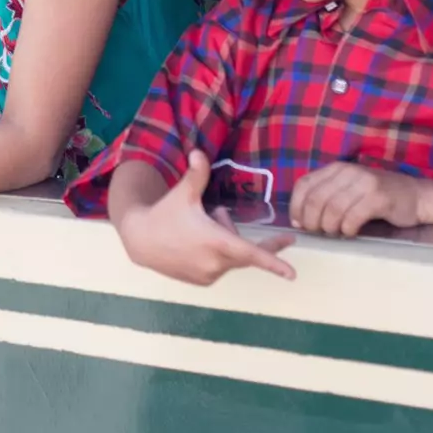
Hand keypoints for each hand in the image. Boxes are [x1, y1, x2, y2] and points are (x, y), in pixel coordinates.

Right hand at [114, 153, 295, 285]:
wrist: (141, 241)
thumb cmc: (164, 214)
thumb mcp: (182, 193)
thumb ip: (197, 174)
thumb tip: (199, 151)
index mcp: (216, 241)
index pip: (251, 253)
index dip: (273, 263)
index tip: (292, 274)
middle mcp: (216, 263)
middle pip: (245, 251)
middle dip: (239, 233)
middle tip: (230, 217)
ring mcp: (209, 275)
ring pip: (231, 258)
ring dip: (225, 244)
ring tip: (201, 228)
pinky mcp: (202, 282)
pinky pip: (220, 267)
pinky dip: (216, 255)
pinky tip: (195, 244)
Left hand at [288, 162, 426, 236]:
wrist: (416, 196)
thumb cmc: (377, 197)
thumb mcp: (347, 191)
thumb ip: (325, 198)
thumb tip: (299, 221)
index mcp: (336, 168)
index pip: (304, 184)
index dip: (296, 206)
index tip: (299, 224)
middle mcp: (348, 171)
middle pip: (316, 199)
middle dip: (312, 221)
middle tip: (319, 233)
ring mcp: (364, 182)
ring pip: (333, 208)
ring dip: (330, 227)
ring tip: (336, 233)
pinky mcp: (379, 197)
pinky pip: (353, 216)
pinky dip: (347, 229)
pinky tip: (350, 233)